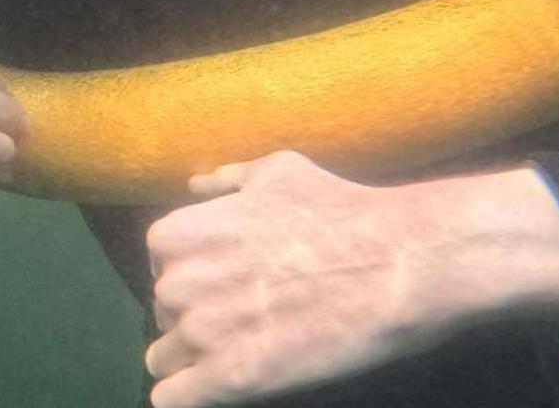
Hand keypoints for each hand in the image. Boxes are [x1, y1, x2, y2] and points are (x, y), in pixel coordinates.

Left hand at [145, 151, 558, 407]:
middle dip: (199, 321)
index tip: (237, 288)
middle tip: (252, 321)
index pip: (160, 271)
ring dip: (197, 363)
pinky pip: (173, 401)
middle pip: (165, 318)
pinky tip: (230, 386)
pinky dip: (194, 397)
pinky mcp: (230, 379)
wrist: (399, 262)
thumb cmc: (341, 211)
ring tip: (247, 354)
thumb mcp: (276, 174)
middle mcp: (177, 284)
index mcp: (176, 235)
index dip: (198, 283)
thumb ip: (227, 180)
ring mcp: (201, 334)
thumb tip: (196, 184)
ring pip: (165, 361)